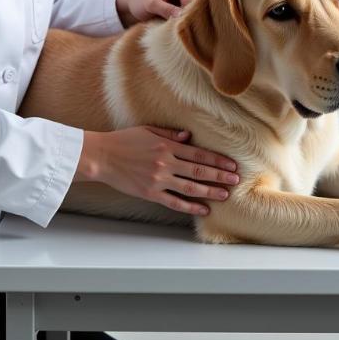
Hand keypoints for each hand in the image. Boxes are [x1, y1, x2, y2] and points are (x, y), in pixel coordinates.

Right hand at [85, 126, 240, 215]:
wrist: (102, 156)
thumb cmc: (123, 140)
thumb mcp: (148, 130)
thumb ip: (169, 134)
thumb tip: (189, 136)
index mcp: (166, 146)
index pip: (198, 154)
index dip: (217, 160)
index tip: (231, 164)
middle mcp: (166, 163)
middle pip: (199, 171)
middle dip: (220, 176)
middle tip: (236, 180)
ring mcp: (159, 179)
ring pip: (190, 188)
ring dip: (210, 192)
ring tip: (225, 194)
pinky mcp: (151, 193)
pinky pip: (174, 202)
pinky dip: (190, 207)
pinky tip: (203, 210)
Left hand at [116, 0, 209, 26]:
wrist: (132, 4)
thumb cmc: (139, 1)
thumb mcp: (150, 5)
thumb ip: (165, 9)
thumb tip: (181, 16)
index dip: (191, 7)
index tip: (185, 21)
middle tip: (200, 16)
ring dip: (206, 4)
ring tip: (200, 19)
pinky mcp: (188, 0)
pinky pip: (201, 2)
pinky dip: (202, 10)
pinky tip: (198, 22)